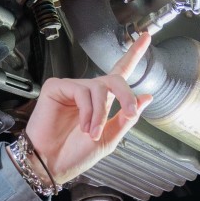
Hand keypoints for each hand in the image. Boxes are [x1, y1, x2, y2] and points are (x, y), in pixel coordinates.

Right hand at [24, 32, 153, 185]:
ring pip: (99, 88)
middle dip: (126, 95)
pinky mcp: (57, 87)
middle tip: (129, 112)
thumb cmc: (76, 154)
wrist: (52, 163)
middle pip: (115, 79)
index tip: (146, 37)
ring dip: (100, 114)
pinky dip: (87, 111)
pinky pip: (81, 91)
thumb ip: (127, 118)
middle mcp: (89, 92)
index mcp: (103, 103)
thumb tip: (147, 97)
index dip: (133, 55)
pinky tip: (82, 125)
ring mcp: (73, 89)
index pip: (120, 74)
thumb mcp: (110, 139)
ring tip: (92, 133)